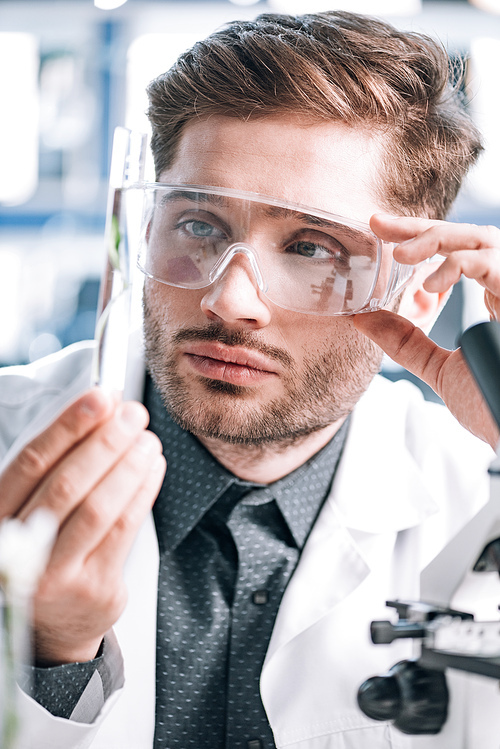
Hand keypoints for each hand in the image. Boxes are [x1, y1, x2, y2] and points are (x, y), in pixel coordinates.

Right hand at [0, 389, 165, 664]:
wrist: (51, 624)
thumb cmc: (42, 550)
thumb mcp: (29, 509)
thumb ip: (55, 465)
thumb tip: (101, 409)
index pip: (32, 463)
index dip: (68, 426)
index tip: (99, 398)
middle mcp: (19, 550)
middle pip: (68, 484)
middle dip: (106, 442)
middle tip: (134, 414)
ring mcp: (56, 575)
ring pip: (99, 508)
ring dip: (129, 465)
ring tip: (148, 440)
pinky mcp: (95, 589)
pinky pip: (125, 530)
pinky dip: (142, 492)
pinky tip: (152, 468)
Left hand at [354, 214, 499, 447]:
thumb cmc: (491, 405)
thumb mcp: (439, 367)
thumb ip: (406, 341)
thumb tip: (363, 318)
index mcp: (495, 297)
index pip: (456, 252)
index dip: (420, 237)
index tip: (382, 232)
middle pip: (467, 236)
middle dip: (420, 227)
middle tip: (379, 224)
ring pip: (481, 238)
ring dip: (436, 239)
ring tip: (399, 254)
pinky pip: (493, 261)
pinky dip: (458, 265)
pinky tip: (430, 284)